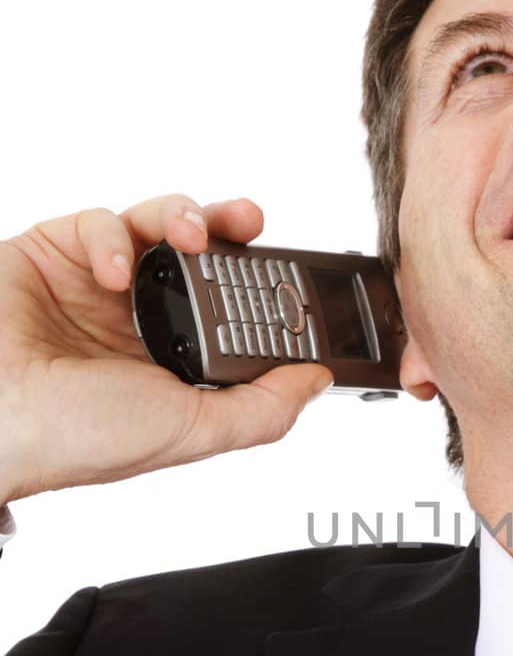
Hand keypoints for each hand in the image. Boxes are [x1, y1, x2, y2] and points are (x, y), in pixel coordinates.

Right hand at [0, 193, 332, 503]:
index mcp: (172, 362)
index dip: (261, 287)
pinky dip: (112, 236)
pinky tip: (111, 270)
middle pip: (200, 257)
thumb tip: (317, 380)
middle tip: (252, 223)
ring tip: (191, 235)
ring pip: (154, 226)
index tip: (289, 275)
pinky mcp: (52, 253)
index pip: (232, 308)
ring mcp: (94, 285)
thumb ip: (263, 409)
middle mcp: (137, 321)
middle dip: (230, 233)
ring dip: (182, 218)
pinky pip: (97, 221)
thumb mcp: (194, 431)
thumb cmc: (78, 437)